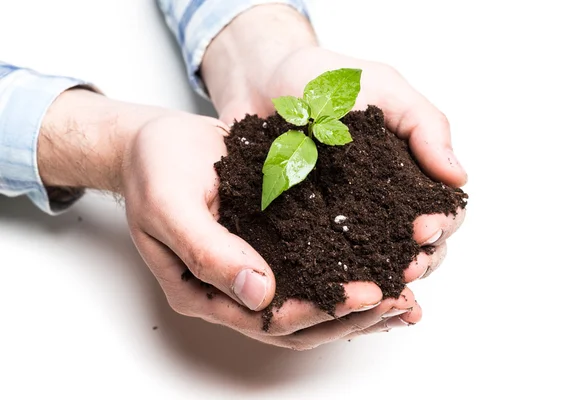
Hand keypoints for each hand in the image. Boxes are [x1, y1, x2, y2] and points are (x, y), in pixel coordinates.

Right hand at [39, 90, 419, 348]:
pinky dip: (348, 269)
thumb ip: (207, 251)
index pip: (268, 320)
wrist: (157, 141)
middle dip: (351, 316)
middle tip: (398, 299)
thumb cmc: (154, 169)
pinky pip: (314, 265)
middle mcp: (233, 289)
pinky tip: (382, 262)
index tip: (362, 296)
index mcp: (203, 292)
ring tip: (405, 293)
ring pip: (312, 300)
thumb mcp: (170, 205)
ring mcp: (255, 267)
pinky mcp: (272, 243)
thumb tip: (259, 294)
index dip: (317, 312)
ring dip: (358, 303)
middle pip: (300, 322)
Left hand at [202, 5, 466, 326]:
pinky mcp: (304, 230)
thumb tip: (459, 177)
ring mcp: (342, 219)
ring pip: (376, 261)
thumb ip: (424, 125)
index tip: (424, 229)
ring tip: (380, 287)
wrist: (260, 80)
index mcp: (407, 173)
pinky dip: (337, 279)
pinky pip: (325, 261)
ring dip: (384, 279)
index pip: (440, 209)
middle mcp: (380, 203)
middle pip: (416, 246)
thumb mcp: (381, 88)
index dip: (440, 225)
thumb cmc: (324, 78)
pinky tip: (339, 291)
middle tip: (407, 268)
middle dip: (418, 260)